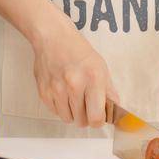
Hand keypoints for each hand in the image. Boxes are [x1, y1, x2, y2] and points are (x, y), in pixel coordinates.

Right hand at [29, 6, 117, 127]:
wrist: (53, 38)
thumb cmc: (78, 50)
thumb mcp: (101, 67)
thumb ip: (109, 91)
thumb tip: (114, 111)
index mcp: (92, 79)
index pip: (96, 117)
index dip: (98, 121)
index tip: (98, 117)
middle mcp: (74, 85)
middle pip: (81, 121)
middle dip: (86, 117)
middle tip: (86, 106)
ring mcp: (56, 89)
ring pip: (67, 119)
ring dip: (72, 113)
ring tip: (73, 98)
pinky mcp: (44, 91)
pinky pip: (54, 112)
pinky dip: (60, 107)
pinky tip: (63, 94)